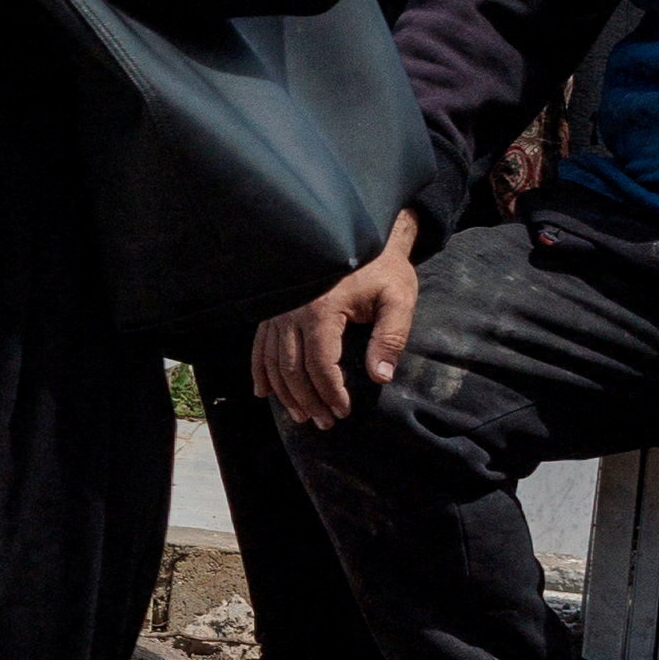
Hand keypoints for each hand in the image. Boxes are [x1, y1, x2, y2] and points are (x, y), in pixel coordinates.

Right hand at [256, 215, 425, 428]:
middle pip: (293, 369)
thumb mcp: (398, 299)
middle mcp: (292, 312)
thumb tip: (380, 377)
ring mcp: (279, 312)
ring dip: (285, 394)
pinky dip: (260, 372)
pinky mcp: (274, 311)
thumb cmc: (382, 270)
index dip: (330, 393)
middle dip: (308, 401)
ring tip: (301, 415)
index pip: (320, 364)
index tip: (344, 411)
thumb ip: (390, 338)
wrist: (361, 237)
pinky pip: (260, 347)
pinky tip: (264, 391)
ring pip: (273, 362)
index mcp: (321, 310)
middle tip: (325, 422)